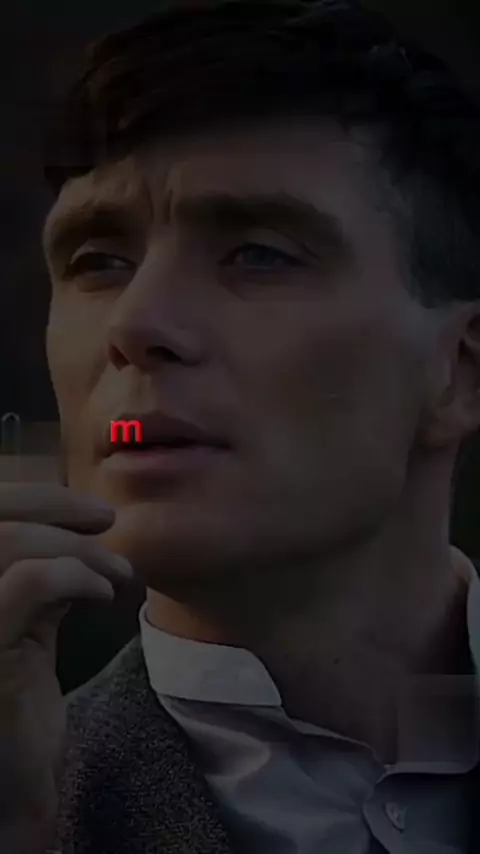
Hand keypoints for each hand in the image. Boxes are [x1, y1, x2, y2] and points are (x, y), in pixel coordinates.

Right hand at [0, 483, 132, 852]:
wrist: (14, 786)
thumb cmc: (16, 705)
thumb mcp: (26, 625)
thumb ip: (35, 577)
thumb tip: (73, 530)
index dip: (33, 495)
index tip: (90, 509)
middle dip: (56, 508)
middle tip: (107, 521)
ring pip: (10, 544)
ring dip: (76, 548)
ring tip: (116, 572)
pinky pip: (26, 583)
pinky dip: (72, 575)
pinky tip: (102, 595)